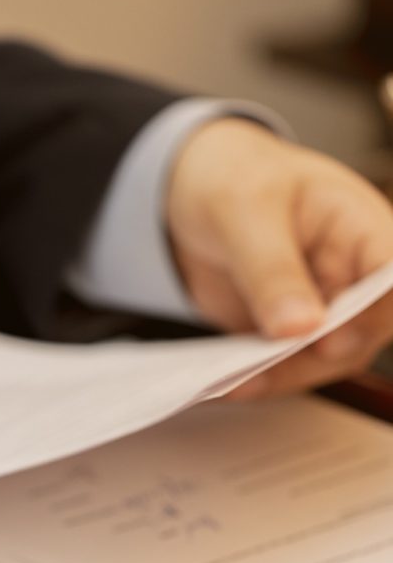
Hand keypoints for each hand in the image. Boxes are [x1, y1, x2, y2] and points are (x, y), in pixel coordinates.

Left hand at [166, 118, 392, 396]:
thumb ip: (271, 269)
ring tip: (236, 383)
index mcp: (363, 227)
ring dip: (283, 375)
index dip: (374, 314)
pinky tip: (222, 384)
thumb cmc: (232, 178)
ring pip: (324, 358)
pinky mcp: (286, 329)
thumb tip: (299, 328)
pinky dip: (258, 377)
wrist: (190, 188)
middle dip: (318, 357)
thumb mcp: (245, 211)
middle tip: (263, 369)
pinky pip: (283, 363)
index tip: (333, 342)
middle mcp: (353, 272)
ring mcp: (322, 305)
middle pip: (363, 331)